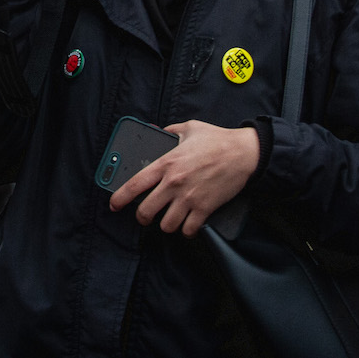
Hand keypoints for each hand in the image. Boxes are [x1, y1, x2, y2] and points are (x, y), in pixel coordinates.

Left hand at [107, 121, 259, 236]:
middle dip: (142, 217)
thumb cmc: (216, 139)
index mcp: (166, 163)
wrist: (244, 153)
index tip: (114, 205)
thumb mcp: (188, 128)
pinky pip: (188, 229)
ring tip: (168, 218)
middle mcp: (174, 183)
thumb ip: (168, 131)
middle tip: (144, 216)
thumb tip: (155, 131)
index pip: (135, 184)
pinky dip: (185, 230)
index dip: (120, 197)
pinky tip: (186, 224)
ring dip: (165, 224)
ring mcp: (190, 198)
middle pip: (146, 211)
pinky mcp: (205, 208)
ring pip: (166, 225)